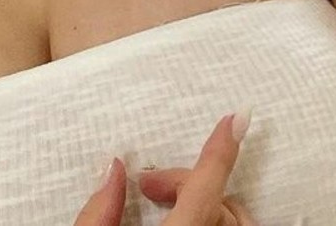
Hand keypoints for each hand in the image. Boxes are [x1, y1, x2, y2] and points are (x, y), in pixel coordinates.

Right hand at [71, 113, 259, 224]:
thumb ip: (99, 213)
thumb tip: (113, 169)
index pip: (204, 192)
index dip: (219, 152)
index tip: (236, 119)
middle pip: (216, 203)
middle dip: (186, 182)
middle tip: (147, 186)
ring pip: (234, 221)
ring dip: (206, 203)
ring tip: (168, 207)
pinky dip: (218, 220)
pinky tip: (193, 220)